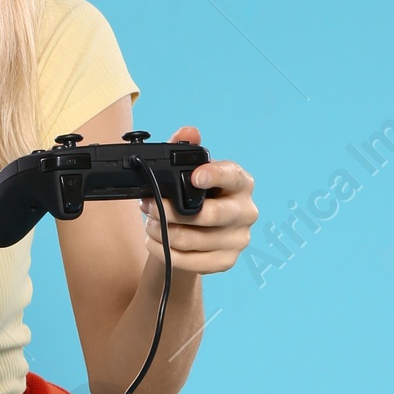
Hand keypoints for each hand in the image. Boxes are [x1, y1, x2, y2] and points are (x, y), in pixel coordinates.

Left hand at [138, 125, 256, 274]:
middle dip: (171, 211)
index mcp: (241, 183)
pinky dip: (164, 251)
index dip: (214, 175)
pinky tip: (153, 241)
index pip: (232, 176)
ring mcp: (239, 239)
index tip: (195, 177)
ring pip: (193, 240)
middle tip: (148, 206)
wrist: (199, 232)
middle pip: (209, 215)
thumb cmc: (196, 196)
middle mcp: (246, 211)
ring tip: (148, 223)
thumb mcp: (189, 171)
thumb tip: (189, 132)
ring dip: (162, 231)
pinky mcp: (226, 261)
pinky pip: (190, 261)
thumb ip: (186, 148)